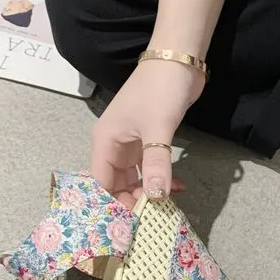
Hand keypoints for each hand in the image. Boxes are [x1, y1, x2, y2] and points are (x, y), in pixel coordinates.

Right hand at [90, 57, 204, 206]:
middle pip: (116, 182)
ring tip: (169, 202)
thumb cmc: (161, 90)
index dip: (114, 203)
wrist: (178, 59)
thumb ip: (157, 164)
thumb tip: (157, 198)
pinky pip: (149, 166)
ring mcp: (131, 142)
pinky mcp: (148, 139)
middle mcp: (113, 144)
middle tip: (156, 213)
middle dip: (134, 199)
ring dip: (150, 190)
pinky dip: (160, 177)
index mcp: (106, 140)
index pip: (101, 182)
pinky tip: (177, 186)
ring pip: (134, 177)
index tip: (133, 220)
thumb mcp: (158, 129)